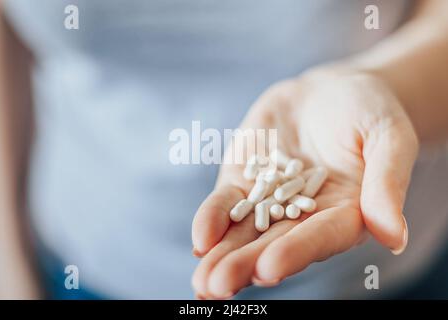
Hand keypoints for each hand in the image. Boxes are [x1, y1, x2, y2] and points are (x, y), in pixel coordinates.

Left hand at [191, 68, 418, 298]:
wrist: (330, 92)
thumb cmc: (368, 112)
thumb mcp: (389, 138)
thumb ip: (387, 183)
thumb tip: (394, 238)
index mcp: (344, 214)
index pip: (320, 237)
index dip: (296, 252)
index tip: (270, 268)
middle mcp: (303, 216)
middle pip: (275, 244)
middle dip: (246, 265)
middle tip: (219, 286)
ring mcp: (269, 200)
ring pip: (245, 232)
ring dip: (223, 256)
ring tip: (203, 282)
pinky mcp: (245, 180)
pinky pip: (226, 203)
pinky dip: (212, 219)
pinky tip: (200, 240)